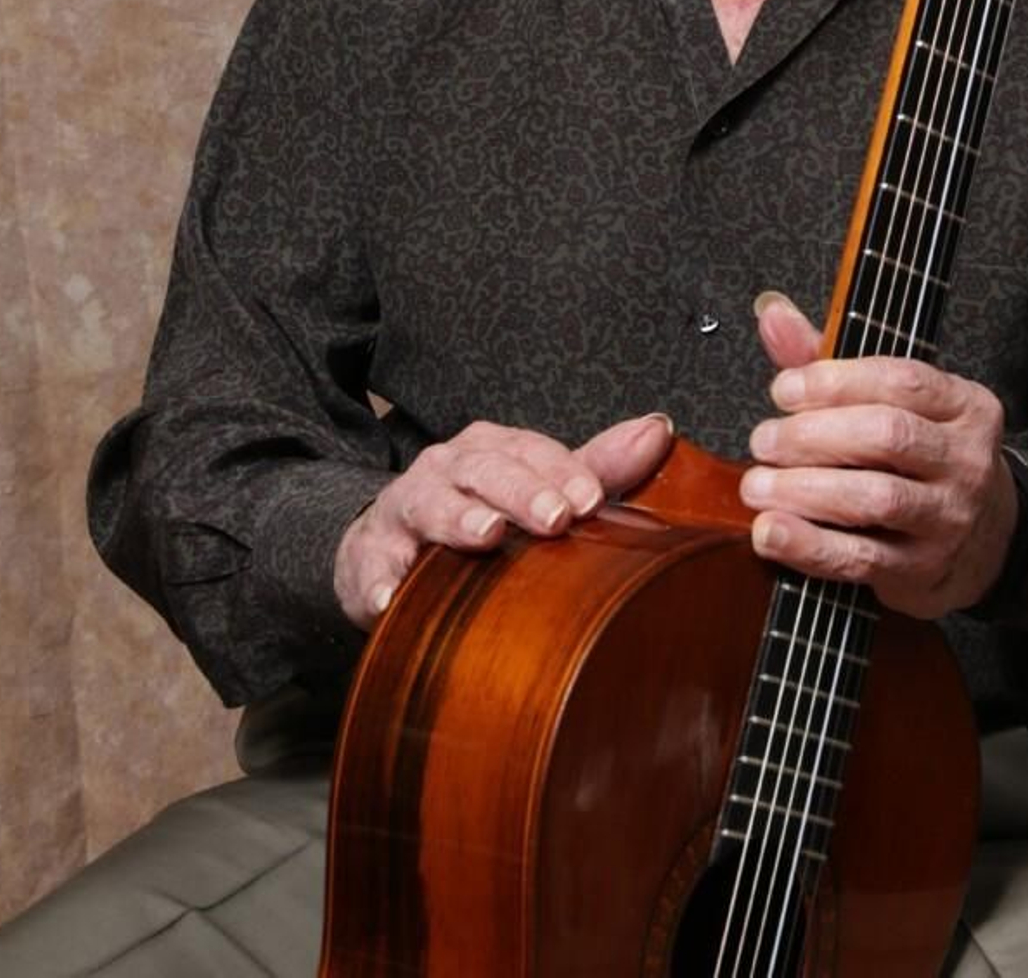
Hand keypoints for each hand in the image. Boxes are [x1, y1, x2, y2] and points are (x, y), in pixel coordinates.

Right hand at [335, 411, 674, 629]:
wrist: (388, 543)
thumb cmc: (476, 509)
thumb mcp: (535, 486)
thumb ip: (595, 466)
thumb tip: (658, 430)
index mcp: (491, 449)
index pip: (531, 450)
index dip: (562, 472)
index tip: (592, 500)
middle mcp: (447, 467)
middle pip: (485, 470)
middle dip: (521, 490)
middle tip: (555, 518)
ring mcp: (406, 509)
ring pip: (430, 504)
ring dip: (457, 517)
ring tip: (486, 534)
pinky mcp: (369, 556)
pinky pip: (371, 565)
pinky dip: (380, 581)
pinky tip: (392, 598)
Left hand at [739, 295, 1015, 617]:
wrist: (981, 541)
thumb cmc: (919, 456)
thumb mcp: (889, 400)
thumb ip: (826, 357)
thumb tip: (773, 314)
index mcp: (965, 405)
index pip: (901, 380)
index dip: (834, 382)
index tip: (783, 390)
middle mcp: (965, 459)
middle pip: (887, 435)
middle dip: (813, 435)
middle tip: (763, 441)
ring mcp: (948, 518)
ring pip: (876, 497)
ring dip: (805, 489)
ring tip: (758, 485)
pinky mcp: (922, 569)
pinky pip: (862, 558)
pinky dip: (809, 544)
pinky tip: (771, 532)